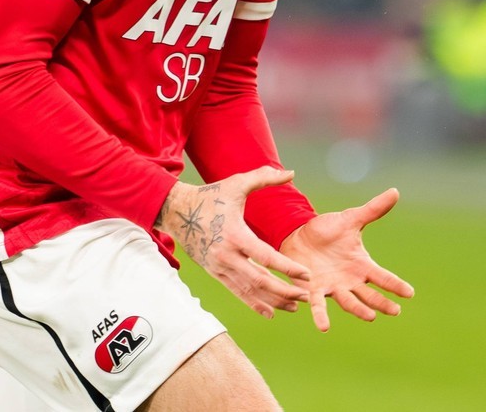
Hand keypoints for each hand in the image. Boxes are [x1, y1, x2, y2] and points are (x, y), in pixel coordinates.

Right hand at [156, 167, 311, 318]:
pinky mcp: (215, 273)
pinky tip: (271, 312)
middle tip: (308, 296)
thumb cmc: (211, 196)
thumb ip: (264, 177)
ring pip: (250, 291)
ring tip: (296, 306)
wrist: (177, 211)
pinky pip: (237, 292)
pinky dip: (254, 304)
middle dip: (285, 291)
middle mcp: (227, 255)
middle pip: (260, 281)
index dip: (288, 268)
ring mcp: (219, 267)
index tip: (307, 275)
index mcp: (235, 234)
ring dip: (274, 301)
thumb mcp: (237, 184)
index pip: (266, 257)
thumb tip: (291, 172)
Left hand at [280, 187, 414, 331]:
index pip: (382, 276)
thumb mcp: (351, 219)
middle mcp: (349, 280)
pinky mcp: (312, 289)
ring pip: (349, 302)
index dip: (396, 285)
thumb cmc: (327, 229)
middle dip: (382, 303)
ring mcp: (332, 286)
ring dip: (359, 310)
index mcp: (361, 265)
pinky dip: (320, 314)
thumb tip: (395, 191)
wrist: (299, 234)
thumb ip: (373, 210)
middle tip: (395, 311)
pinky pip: (318, 303)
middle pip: (369, 294)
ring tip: (370, 317)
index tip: (410, 293)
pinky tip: (324, 326)